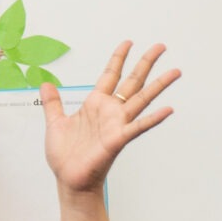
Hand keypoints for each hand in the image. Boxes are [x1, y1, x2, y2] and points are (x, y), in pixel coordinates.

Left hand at [42, 42, 176, 195]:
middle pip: (132, 81)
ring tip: (176, 71)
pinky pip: (138, 127)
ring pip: (141, 99)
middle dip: (145, 63)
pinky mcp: (117, 139)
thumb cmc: (65, 155)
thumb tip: (45, 84)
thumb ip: (53, 103)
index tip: (128, 42)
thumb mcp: (55, 122)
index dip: (118, 58)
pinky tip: (168, 109)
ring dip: (159, 85)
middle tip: (161, 46)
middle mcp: (110, 111)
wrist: (68, 179)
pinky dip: (153, 118)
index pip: (110, 75)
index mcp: (95, 104)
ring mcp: (116, 124)